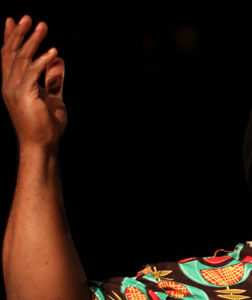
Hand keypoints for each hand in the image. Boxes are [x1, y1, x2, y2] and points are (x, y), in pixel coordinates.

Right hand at [1, 15, 66, 148]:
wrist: (43, 145)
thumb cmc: (47, 126)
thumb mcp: (52, 98)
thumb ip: (53, 80)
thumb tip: (58, 61)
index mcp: (13, 85)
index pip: (8, 56)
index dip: (10, 38)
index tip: (13, 20)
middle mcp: (10, 85)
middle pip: (11, 53)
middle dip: (19, 34)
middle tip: (28, 17)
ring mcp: (15, 90)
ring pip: (22, 59)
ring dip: (33, 42)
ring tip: (42, 27)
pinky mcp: (25, 96)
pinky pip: (33, 73)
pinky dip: (43, 62)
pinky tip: (53, 53)